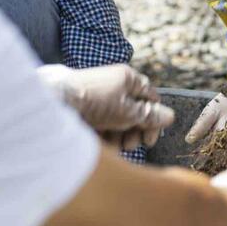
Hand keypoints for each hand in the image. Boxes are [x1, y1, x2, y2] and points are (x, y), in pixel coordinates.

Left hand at [37, 64, 173, 146]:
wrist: (56, 102)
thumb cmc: (95, 102)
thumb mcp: (128, 111)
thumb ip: (149, 115)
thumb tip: (170, 116)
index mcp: (128, 78)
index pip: (151, 98)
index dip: (154, 118)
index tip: (150, 139)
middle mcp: (115, 86)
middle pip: (134, 112)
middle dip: (134, 131)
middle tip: (131, 145)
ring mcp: (100, 98)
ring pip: (117, 121)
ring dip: (119, 136)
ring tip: (114, 146)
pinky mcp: (86, 109)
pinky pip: (101, 124)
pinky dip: (102, 136)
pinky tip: (99, 145)